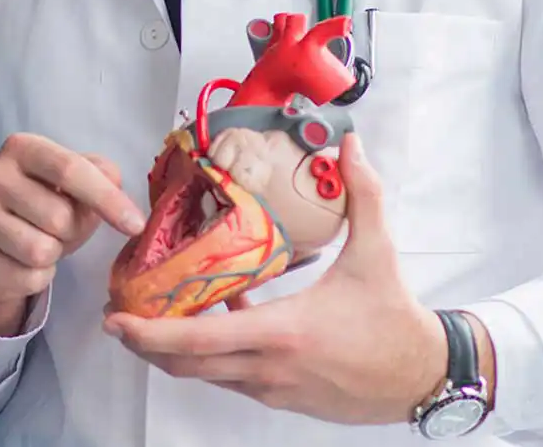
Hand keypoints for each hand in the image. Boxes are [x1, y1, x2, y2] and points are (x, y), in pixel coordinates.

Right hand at [0, 133, 145, 335]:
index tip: (136, 225)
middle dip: (71, 232)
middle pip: (59, 216)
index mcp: (21, 147)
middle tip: (58, 230)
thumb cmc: (42, 209)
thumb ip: (99, 176)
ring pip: (41, 250)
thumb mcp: (73, 188)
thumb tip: (114, 180)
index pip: (69, 168)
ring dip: (53, 256)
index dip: (107, 198)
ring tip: (39, 246)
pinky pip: (26, 277)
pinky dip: (37, 278)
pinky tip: (21, 264)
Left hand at [103, 134, 464, 424]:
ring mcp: (273, 387)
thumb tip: (350, 144)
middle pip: (185, 364)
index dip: (149, 334)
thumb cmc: (396, 319)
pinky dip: (209, 354)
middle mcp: (268, 367)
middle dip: (144, 343)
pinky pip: (230, 377)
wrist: (426, 377)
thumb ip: (362, 194)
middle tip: (118, 313)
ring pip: (205, 374)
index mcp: (281, 333)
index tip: (116, 319)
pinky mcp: (282, 397)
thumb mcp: (377, 252)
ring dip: (173, 349)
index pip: (197, 340)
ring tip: (152, 313)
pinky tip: (212, 316)